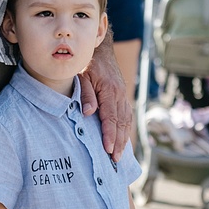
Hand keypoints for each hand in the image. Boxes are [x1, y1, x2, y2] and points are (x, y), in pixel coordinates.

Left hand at [79, 42, 132, 157]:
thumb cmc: (86, 62)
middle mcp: (119, 94)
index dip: (110, 135)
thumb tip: (89, 112)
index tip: (108, 150)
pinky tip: (123, 140)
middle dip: (119, 142)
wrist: (100, 49)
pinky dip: (126, 129)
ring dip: (124, 138)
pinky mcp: (122, 95)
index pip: (110, 118)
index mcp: (109, 90)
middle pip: (121, 123)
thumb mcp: (81, 76)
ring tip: (120, 155)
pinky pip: (127, 115)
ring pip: (126, 120)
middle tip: (115, 160)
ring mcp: (123, 95)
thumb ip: (85, 94)